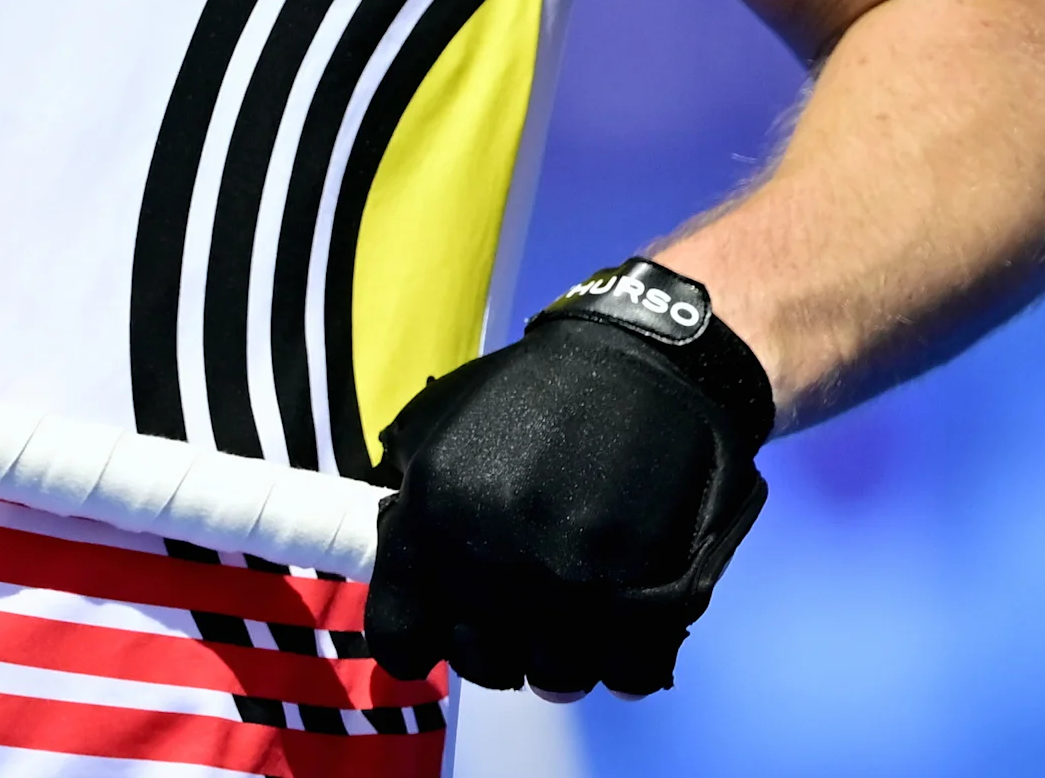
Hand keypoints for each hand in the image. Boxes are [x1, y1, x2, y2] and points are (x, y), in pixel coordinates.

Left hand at [363, 263, 773, 697]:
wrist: (649, 364)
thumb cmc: (535, 391)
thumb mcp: (437, 425)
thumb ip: (410, 498)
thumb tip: (395, 555)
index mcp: (434, 523)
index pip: (399, 638)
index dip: (418, 637)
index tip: (439, 625)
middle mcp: (495, 568)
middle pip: (481, 665)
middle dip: (495, 644)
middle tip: (518, 609)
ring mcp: (575, 592)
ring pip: (555, 680)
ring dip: (563, 654)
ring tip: (574, 611)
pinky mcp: (650, 605)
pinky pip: (627, 677)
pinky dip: (626, 659)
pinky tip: (623, 620)